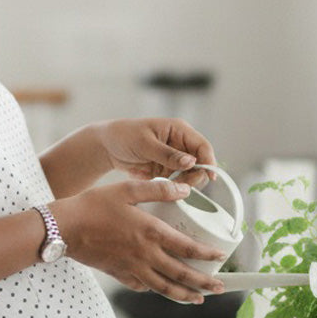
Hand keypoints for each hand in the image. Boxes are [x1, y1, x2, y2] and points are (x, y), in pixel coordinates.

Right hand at [52, 177, 226, 302]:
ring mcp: (132, 268)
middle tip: (219, 286)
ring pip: (164, 287)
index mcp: (150, 232)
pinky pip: (142, 287)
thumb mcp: (128, 190)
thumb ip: (158, 190)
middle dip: (203, 282)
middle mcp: (145, 254)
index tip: (221, 257)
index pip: (187, 248)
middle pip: (181, 274)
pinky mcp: (119, 274)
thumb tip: (185, 189)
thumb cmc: (93, 206)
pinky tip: (162, 290)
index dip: (207, 254)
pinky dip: (154, 290)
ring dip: (184, 295)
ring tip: (198, 299)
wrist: (64, 228)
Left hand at [96, 117, 215, 186]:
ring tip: (166, 187)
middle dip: (193, 177)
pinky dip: (171, 187)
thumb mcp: (145, 144)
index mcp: (179, 130)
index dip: (209, 162)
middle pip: (199, 164)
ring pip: (188, 176)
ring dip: (181, 184)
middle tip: (180, 186)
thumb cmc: (124, 136)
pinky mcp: (166, 171)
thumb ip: (168, 154)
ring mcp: (173, 159)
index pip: (202, 147)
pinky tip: (161, 188)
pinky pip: (175, 182)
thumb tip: (191, 162)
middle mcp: (180, 144)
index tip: (209, 178)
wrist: (107, 146)